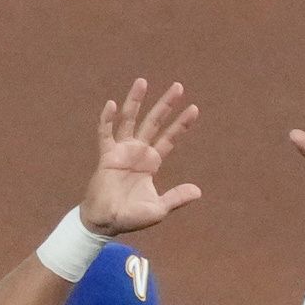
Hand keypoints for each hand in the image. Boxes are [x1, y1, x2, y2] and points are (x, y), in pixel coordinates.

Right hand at [82, 77, 202, 239]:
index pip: (169, 138)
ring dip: (135, 101)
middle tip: (178, 86)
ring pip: (129, 120)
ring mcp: (121, 151)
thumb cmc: (131, 217)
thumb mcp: (159, 208)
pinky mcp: (106, 156)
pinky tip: (112, 104)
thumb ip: (176, 197)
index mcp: (151, 162)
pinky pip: (105, 133)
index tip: (194, 108)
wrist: (107, 223)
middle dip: (165, 105)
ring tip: (143, 81)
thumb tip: (198, 191)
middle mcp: (137, 152)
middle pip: (153, 122)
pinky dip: (107, 119)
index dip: (181, 124)